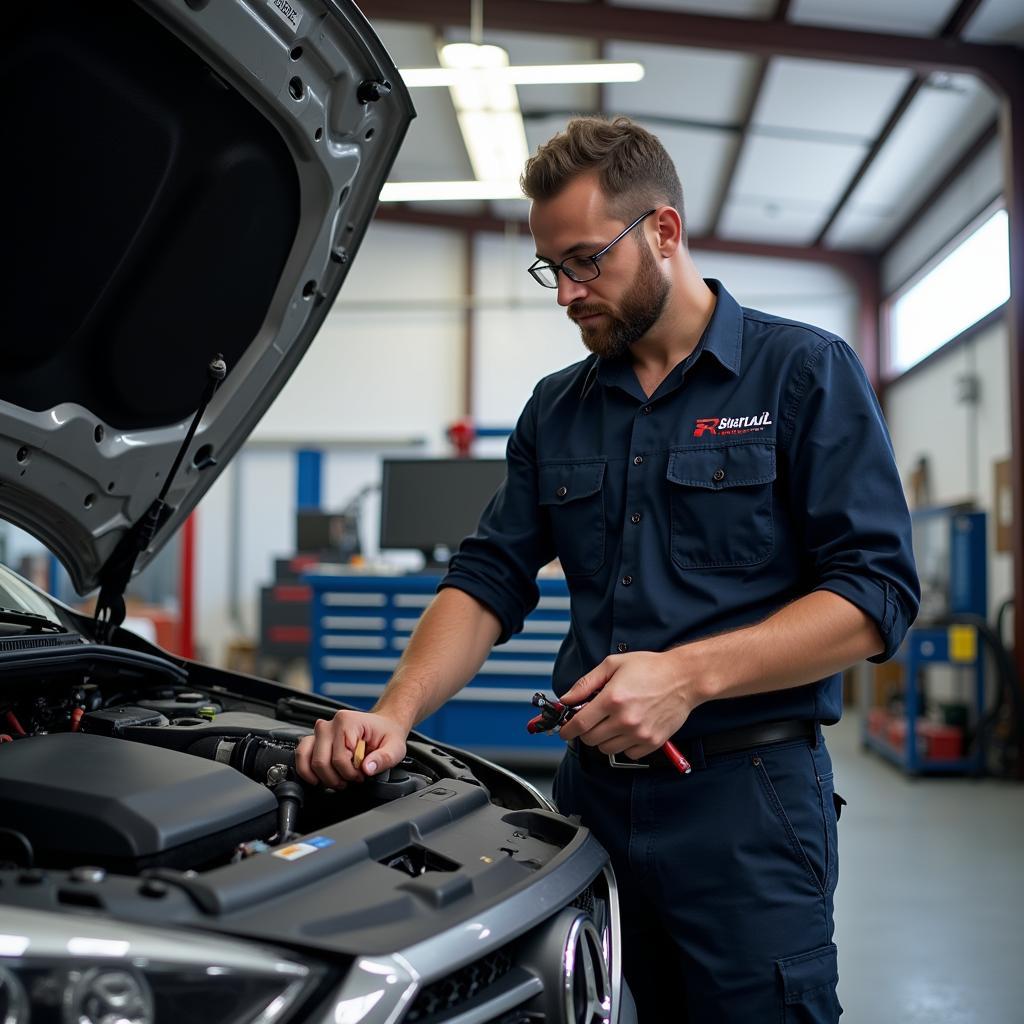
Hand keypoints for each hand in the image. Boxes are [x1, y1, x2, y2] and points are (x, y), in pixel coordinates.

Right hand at [295, 709, 407, 787]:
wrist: (383, 726)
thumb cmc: (387, 735)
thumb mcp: (395, 748)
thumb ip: (383, 758)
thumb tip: (367, 768)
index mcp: (347, 721)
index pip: (339, 758)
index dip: (350, 773)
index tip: (361, 775)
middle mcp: (329, 724)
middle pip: (320, 761)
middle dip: (336, 777)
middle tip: (351, 779)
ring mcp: (320, 731)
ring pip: (306, 759)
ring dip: (321, 777)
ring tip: (337, 780)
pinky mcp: (315, 739)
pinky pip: (302, 755)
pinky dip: (307, 770)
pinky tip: (320, 778)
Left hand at [556, 650, 700, 758]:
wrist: (684, 678)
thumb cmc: (650, 668)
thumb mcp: (613, 665)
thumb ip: (586, 683)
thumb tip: (567, 699)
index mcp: (612, 699)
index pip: (580, 724)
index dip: (567, 730)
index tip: (565, 730)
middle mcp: (625, 720)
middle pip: (591, 740)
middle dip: (586, 731)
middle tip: (593, 719)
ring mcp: (639, 733)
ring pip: (607, 749)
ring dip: (604, 738)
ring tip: (613, 721)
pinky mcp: (652, 742)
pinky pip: (628, 754)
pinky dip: (624, 745)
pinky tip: (629, 729)